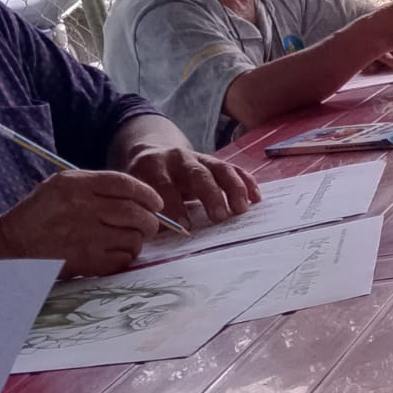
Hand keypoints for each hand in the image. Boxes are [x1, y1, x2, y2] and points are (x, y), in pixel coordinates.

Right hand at [0, 170, 164, 276]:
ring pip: (134, 238)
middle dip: (149, 221)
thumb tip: (142, 197)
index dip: (147, 194)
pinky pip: (124, 259)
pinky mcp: (88, 261)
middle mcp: (83, 208)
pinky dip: (124, 257)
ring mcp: (87, 236)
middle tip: (147, 225)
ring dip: (135, 241)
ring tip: (122, 239)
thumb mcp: (62, 186)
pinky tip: (112, 253)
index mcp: (76, 184)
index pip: (125, 184)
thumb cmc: (42, 213)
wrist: (13, 246)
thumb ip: (99, 186)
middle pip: (137, 213)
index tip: (155, 203)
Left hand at [121, 142, 260, 229]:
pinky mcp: (215, 162)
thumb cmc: (145, 185)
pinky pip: (234, 169)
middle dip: (210, 195)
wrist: (153, 155)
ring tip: (241, 209)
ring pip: (220, 168)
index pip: (163, 185)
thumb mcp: (137, 193)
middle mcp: (177, 158)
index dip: (174, 205)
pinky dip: (246, 182)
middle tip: (220, 217)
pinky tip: (256, 198)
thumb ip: (145, 211)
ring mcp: (199, 157)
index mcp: (152, 166)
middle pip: (197, 173)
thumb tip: (157, 238)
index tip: (185, 226)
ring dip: (233, 188)